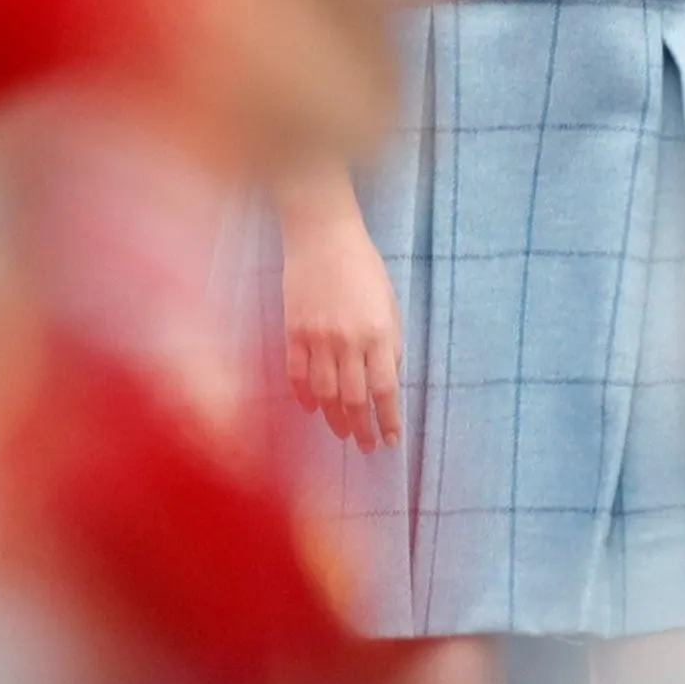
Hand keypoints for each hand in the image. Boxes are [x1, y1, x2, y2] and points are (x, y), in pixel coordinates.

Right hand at [277, 165, 401, 448]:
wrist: (322, 236)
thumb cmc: (364, 267)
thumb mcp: (390, 303)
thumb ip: (391, 343)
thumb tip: (389, 381)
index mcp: (378, 333)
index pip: (385, 389)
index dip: (389, 419)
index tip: (392, 439)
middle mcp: (348, 341)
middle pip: (355, 399)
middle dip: (363, 428)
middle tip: (367, 447)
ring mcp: (317, 338)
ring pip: (325, 393)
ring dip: (335, 419)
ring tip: (343, 434)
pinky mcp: (293, 332)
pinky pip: (296, 374)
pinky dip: (304, 396)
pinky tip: (312, 409)